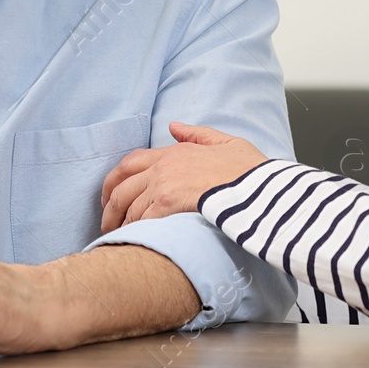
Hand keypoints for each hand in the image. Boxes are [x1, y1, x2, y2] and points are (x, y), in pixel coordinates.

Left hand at [99, 122, 268, 232]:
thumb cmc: (251, 171)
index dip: (114, 181)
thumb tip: (174, 126)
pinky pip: (140, 219)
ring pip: (128, 206)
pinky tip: (134, 241)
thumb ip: (198, 134)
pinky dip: (133, 231)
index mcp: (175, 151)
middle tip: (106, 223)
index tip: (109, 197)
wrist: (262, 188)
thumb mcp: (226, 142)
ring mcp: (164, 184)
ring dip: (120, 224)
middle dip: (109, 207)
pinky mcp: (168, 203)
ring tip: (118, 238)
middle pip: (121, 187)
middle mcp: (164, 166)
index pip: (130, 163)